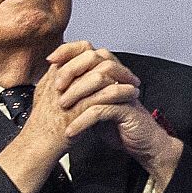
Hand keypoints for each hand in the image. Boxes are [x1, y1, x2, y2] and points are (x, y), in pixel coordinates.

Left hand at [47, 42, 181, 189]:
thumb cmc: (117, 124)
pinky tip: (71, 130)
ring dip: (77, 94)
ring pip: (99, 81)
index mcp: (108, 72)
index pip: (88, 50)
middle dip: (71, 71)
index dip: (69, 50)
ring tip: (62, 108)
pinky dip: (83, 121)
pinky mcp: (127, 110)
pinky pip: (102, 110)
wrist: (140, 142)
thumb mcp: (93, 104)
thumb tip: (52, 79)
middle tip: (56, 88)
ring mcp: (123, 92)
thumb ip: (79, 90)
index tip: (51, 58)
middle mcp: (118, 77)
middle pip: (94, 60)